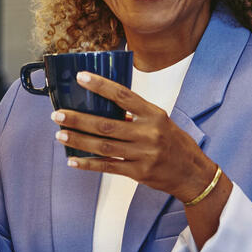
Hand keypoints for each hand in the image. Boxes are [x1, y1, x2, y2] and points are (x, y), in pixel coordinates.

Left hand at [52, 72, 219, 206]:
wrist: (193, 173)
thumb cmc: (173, 142)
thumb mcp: (160, 121)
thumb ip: (135, 114)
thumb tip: (101, 106)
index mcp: (154, 114)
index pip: (123, 95)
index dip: (100, 85)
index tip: (80, 78)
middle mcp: (149, 133)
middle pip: (107, 124)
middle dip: (79, 119)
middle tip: (58, 114)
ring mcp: (144, 154)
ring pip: (104, 146)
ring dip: (79, 140)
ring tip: (60, 135)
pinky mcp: (139, 173)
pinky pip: (108, 167)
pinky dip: (88, 164)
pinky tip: (73, 160)